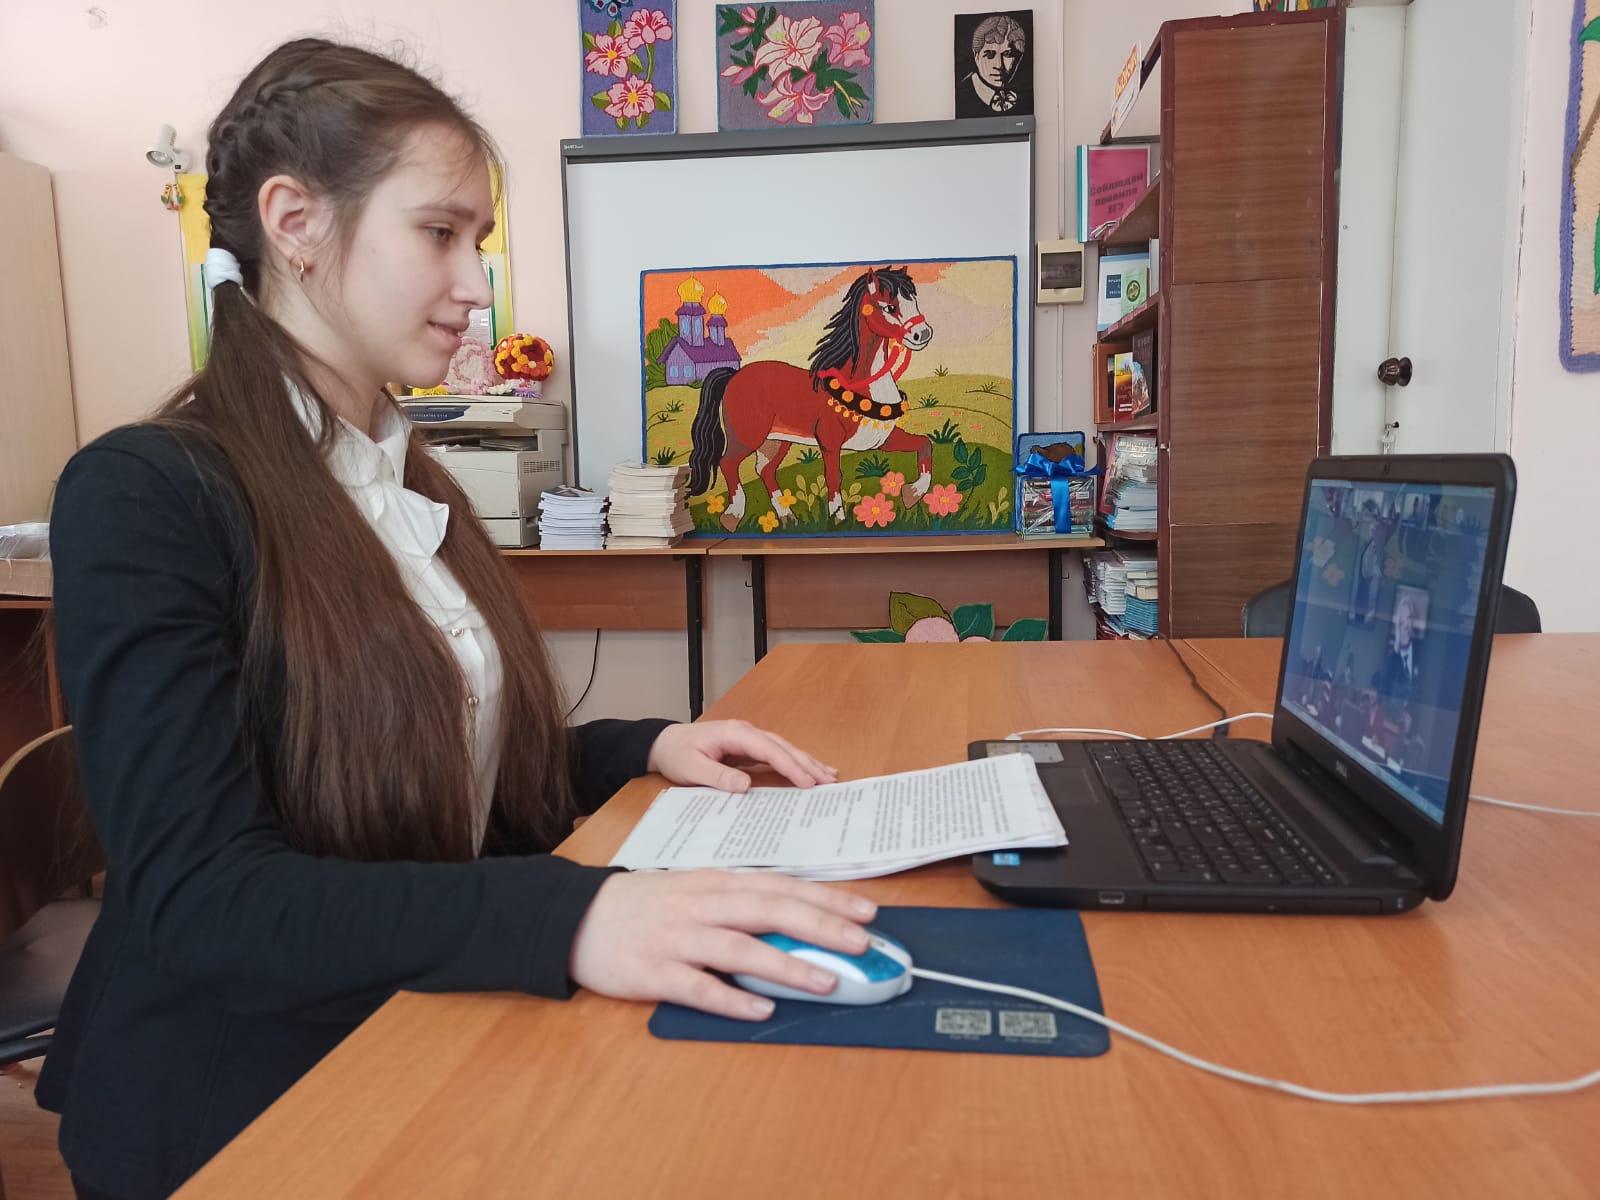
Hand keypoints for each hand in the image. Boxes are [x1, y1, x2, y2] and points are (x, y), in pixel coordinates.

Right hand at [568, 869, 876, 1019]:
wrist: (577, 917)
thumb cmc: (646, 906)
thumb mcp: (695, 891)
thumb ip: (740, 902)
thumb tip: (799, 920)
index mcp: (715, 882)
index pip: (780, 886)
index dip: (826, 899)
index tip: (867, 911)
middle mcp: (701, 905)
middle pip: (769, 910)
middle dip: (820, 925)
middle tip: (862, 942)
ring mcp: (677, 939)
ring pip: (739, 949)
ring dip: (786, 964)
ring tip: (826, 980)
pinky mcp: (654, 972)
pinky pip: (698, 988)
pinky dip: (731, 1000)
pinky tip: (761, 1012)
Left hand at [646, 720, 838, 791]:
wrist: (664, 744)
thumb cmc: (676, 755)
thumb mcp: (691, 769)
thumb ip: (718, 776)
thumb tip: (746, 786)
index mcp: (734, 733)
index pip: (769, 749)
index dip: (790, 766)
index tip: (808, 782)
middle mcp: (746, 732)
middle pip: (783, 746)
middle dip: (807, 763)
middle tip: (830, 781)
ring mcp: (748, 739)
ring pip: (783, 749)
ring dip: (806, 762)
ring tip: (830, 776)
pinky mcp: (748, 749)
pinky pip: (776, 755)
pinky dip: (794, 763)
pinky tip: (808, 772)